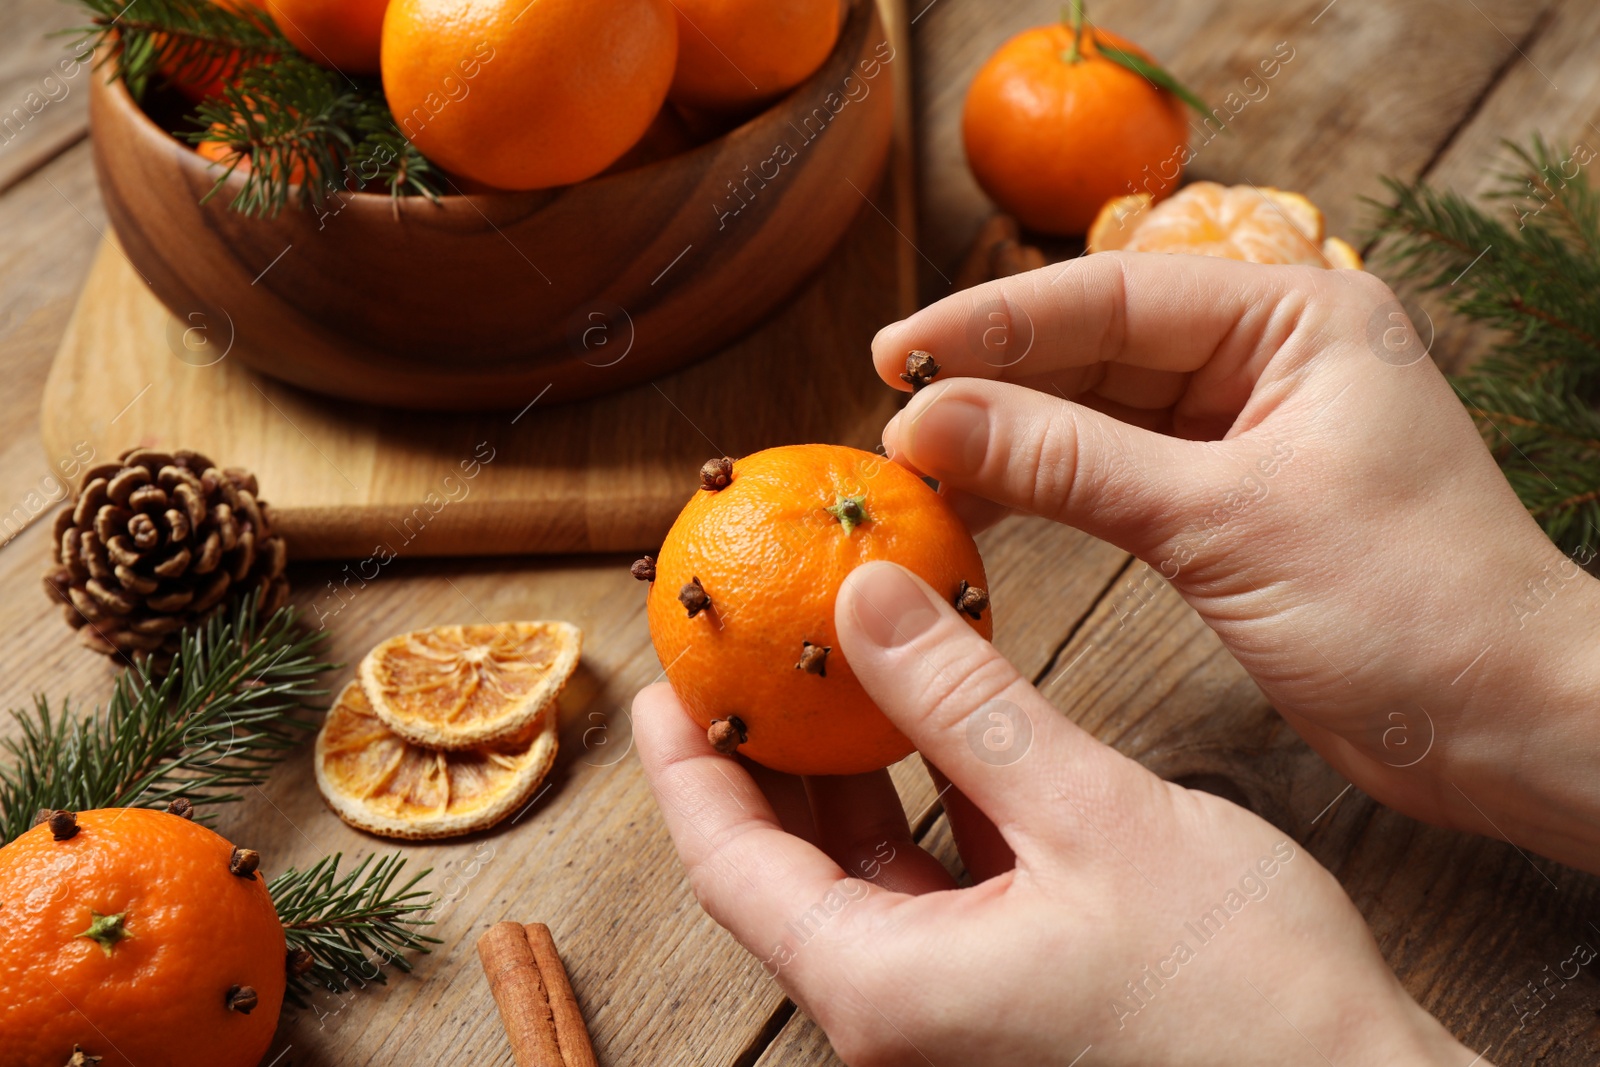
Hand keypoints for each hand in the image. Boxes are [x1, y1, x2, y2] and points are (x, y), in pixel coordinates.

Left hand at [634, 562, 1473, 1065]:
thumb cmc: (1242, 997)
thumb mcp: (1091, 817)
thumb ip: (969, 707)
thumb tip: (869, 602)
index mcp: (884, 990)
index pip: (728, 863)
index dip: (685, 763)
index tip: (665, 681)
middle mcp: (899, 1015)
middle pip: (782, 869)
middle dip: (762, 758)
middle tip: (748, 658)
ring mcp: (955, 1010)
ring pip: (862, 873)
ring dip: (848, 774)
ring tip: (839, 670)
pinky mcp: (1013, 993)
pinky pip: (935, 886)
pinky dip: (928, 804)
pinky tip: (943, 727)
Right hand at [873, 252, 1599, 873]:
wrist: (1507, 726)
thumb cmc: (1412, 607)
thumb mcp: (1225, 521)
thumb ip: (1070, 465)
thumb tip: (930, 422)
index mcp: (1297, 316)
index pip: (1112, 296)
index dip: (992, 324)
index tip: (893, 352)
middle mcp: (1269, 357)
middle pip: (1095, 349)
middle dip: (991, 383)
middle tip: (886, 412)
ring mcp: (1247, 430)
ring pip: (1095, 416)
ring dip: (1008, 441)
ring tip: (916, 468)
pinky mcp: (1228, 502)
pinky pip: (1113, 477)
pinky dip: (1045, 493)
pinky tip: (977, 510)